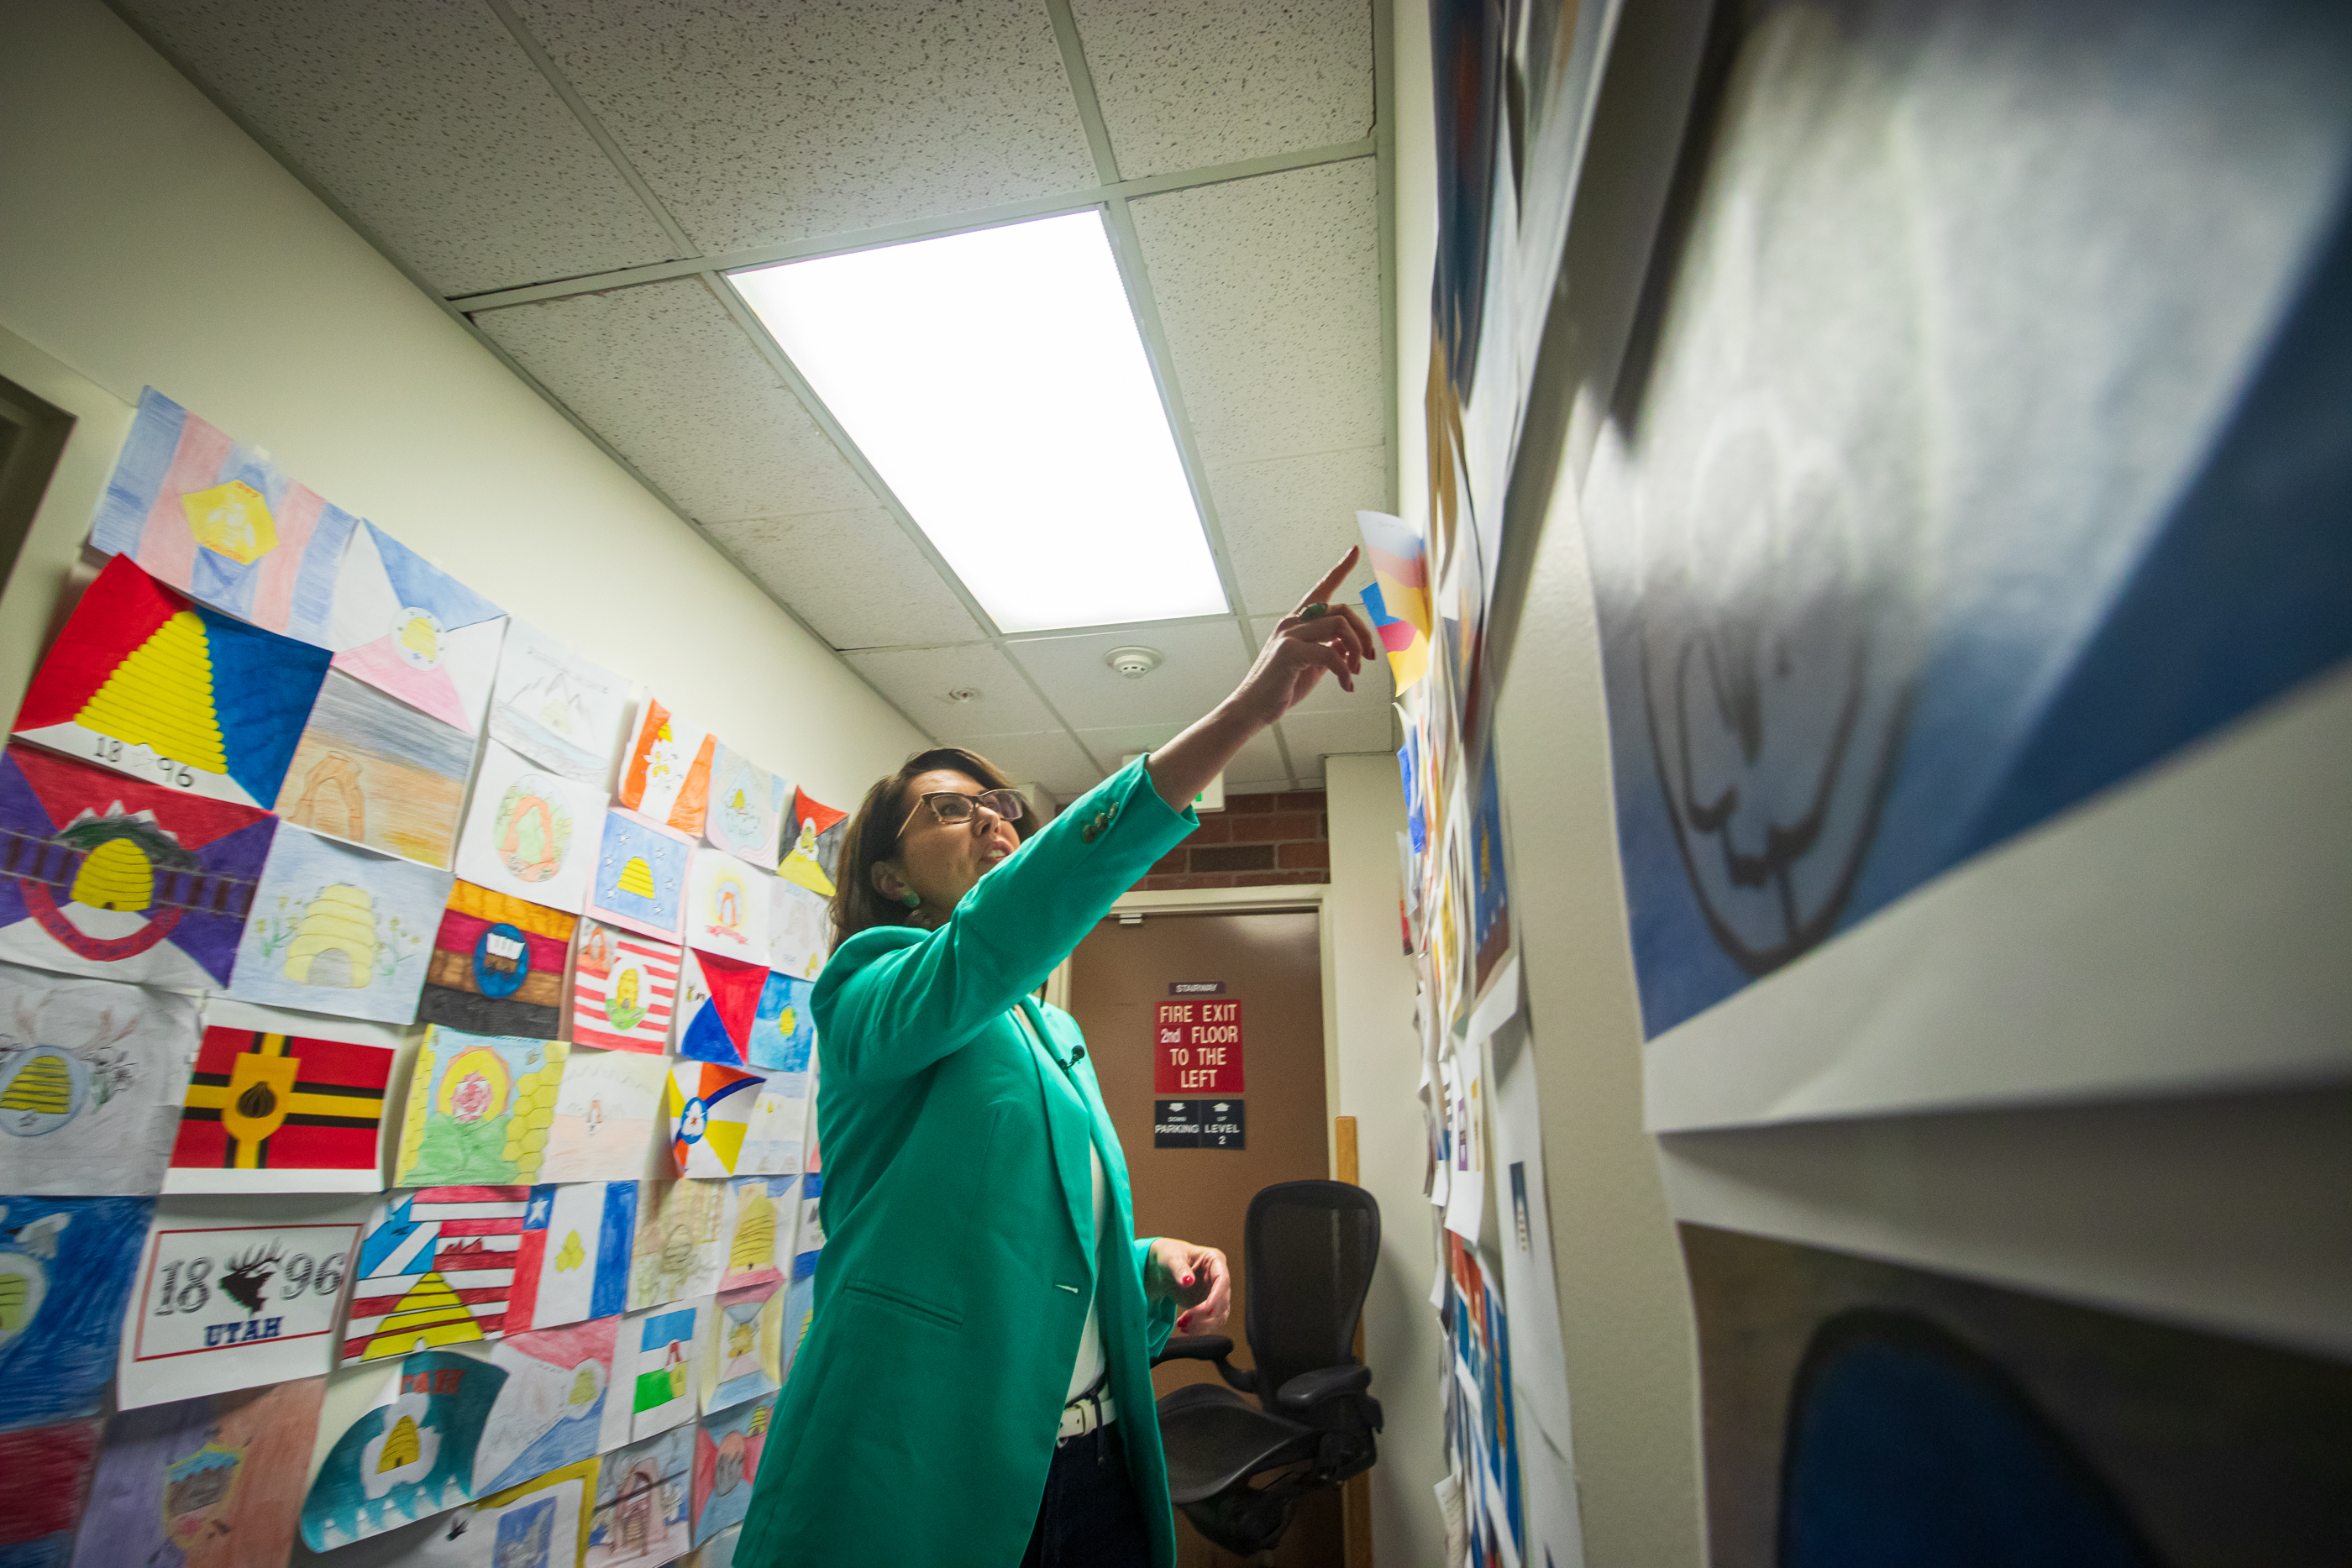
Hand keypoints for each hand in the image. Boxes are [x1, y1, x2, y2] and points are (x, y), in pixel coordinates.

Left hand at [1146, 1237, 1230, 1333]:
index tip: (1206, 1310)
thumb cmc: (1167, 1255)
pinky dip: (1199, 1328)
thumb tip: (1189, 1281)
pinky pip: (1210, 1321)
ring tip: (1182, 1325)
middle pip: (1222, 1301)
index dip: (1217, 1296)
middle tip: (1185, 1320)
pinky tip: (1183, 1327)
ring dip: (1203, 1324)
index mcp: (1215, 1260)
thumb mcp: (1171, 1259)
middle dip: (1205, 1314)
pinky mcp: (1207, 1306)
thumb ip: (1180, 1269)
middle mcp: (1219, 1278)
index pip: (1223, 1280)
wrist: (1159, 1267)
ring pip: (1219, 1315)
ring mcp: (1214, 1293)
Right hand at [1227, 549, 1379, 728]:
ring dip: (1357, 650)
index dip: (1340, 569)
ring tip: (1355, 672)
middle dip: (1364, 633)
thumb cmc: (1281, 687)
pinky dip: (1345, 672)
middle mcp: (1292, 622)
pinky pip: (1332, 654)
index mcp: (1297, 622)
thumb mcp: (1313, 665)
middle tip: (1369, 657)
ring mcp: (1289, 634)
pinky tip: (1346, 685)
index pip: (1322, 588)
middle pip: (1343, 610)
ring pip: (1341, 626)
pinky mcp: (1289, 651)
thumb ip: (1330, 650)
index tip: (1355, 552)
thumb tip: (1350, 645)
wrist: (1253, 707)